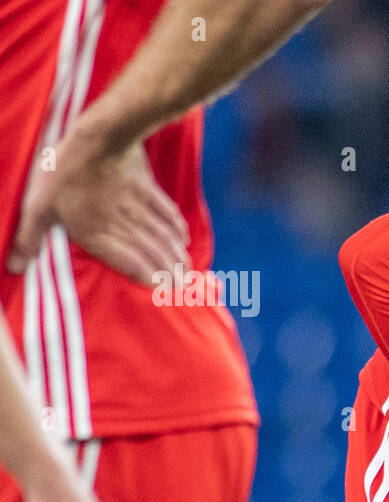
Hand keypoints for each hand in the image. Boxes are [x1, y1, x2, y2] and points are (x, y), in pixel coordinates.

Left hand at [6, 128, 188, 284]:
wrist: (100, 136)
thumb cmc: (64, 171)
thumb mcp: (38, 204)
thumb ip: (29, 237)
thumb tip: (13, 266)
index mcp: (97, 233)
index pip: (130, 263)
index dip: (149, 279)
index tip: (163, 292)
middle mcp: (123, 225)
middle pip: (153, 254)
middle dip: (170, 273)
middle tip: (182, 288)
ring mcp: (138, 207)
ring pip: (164, 237)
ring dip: (177, 256)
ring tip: (187, 271)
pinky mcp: (148, 189)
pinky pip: (167, 214)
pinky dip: (178, 228)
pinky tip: (183, 238)